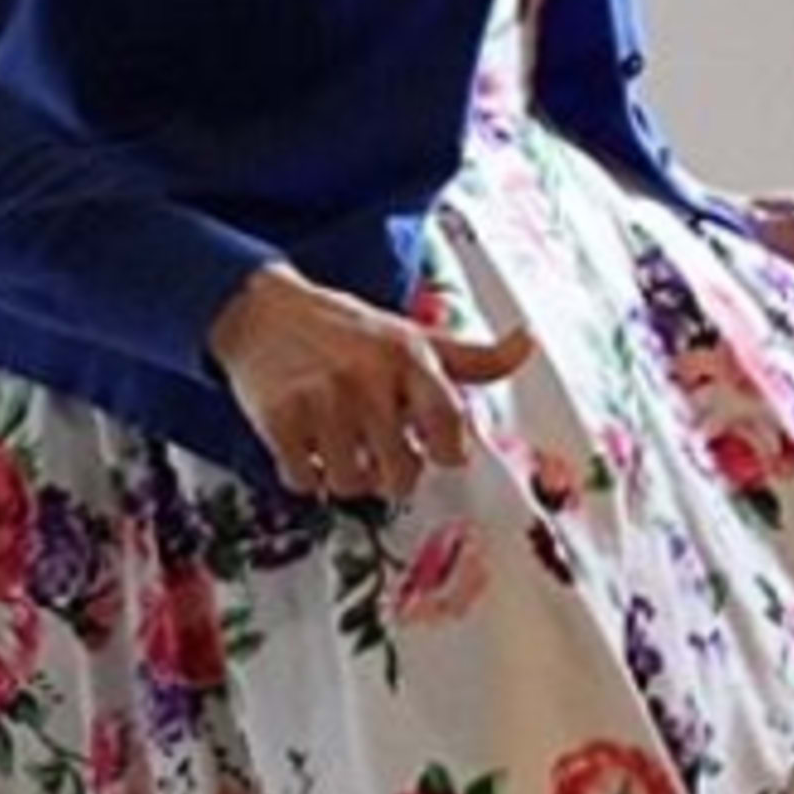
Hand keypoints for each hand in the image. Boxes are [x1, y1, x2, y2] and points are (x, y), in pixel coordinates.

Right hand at [207, 264, 539, 500]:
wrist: (263, 311)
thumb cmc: (349, 332)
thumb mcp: (415, 338)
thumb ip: (474, 358)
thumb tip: (529, 343)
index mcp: (410, 359)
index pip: (450, 426)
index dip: (447, 452)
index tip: (434, 451)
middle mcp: (368, 378)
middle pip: (402, 472)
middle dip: (395, 475)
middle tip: (382, 455)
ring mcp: (322, 399)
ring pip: (351, 483)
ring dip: (348, 477)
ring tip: (343, 448)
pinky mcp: (278, 418)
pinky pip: (303, 481)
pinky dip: (305, 476)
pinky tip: (307, 447)